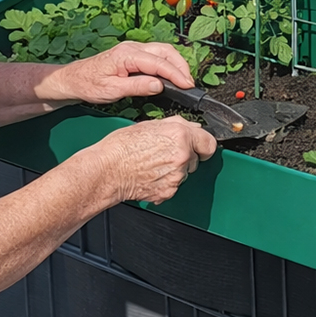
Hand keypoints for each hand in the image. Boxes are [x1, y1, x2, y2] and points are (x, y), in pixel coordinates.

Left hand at [53, 41, 195, 104]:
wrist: (73, 79)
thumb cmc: (88, 84)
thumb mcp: (112, 90)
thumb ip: (137, 87)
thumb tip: (159, 85)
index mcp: (127, 55)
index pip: (158, 63)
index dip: (176, 74)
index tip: (187, 85)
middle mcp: (132, 48)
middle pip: (165, 51)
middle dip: (180, 66)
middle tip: (189, 83)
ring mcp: (133, 49)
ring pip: (162, 51)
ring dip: (175, 64)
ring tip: (183, 80)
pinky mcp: (133, 54)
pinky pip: (155, 55)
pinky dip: (167, 63)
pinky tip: (170, 75)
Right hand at [90, 116, 216, 204]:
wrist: (107, 171)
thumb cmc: (121, 147)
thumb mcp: (149, 125)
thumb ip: (176, 124)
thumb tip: (191, 126)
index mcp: (180, 136)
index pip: (209, 143)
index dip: (203, 144)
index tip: (200, 146)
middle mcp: (182, 156)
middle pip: (196, 158)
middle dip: (185, 156)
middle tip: (165, 153)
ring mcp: (176, 176)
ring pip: (185, 173)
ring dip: (175, 169)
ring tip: (154, 163)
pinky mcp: (169, 191)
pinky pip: (174, 186)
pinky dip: (166, 182)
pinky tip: (151, 174)